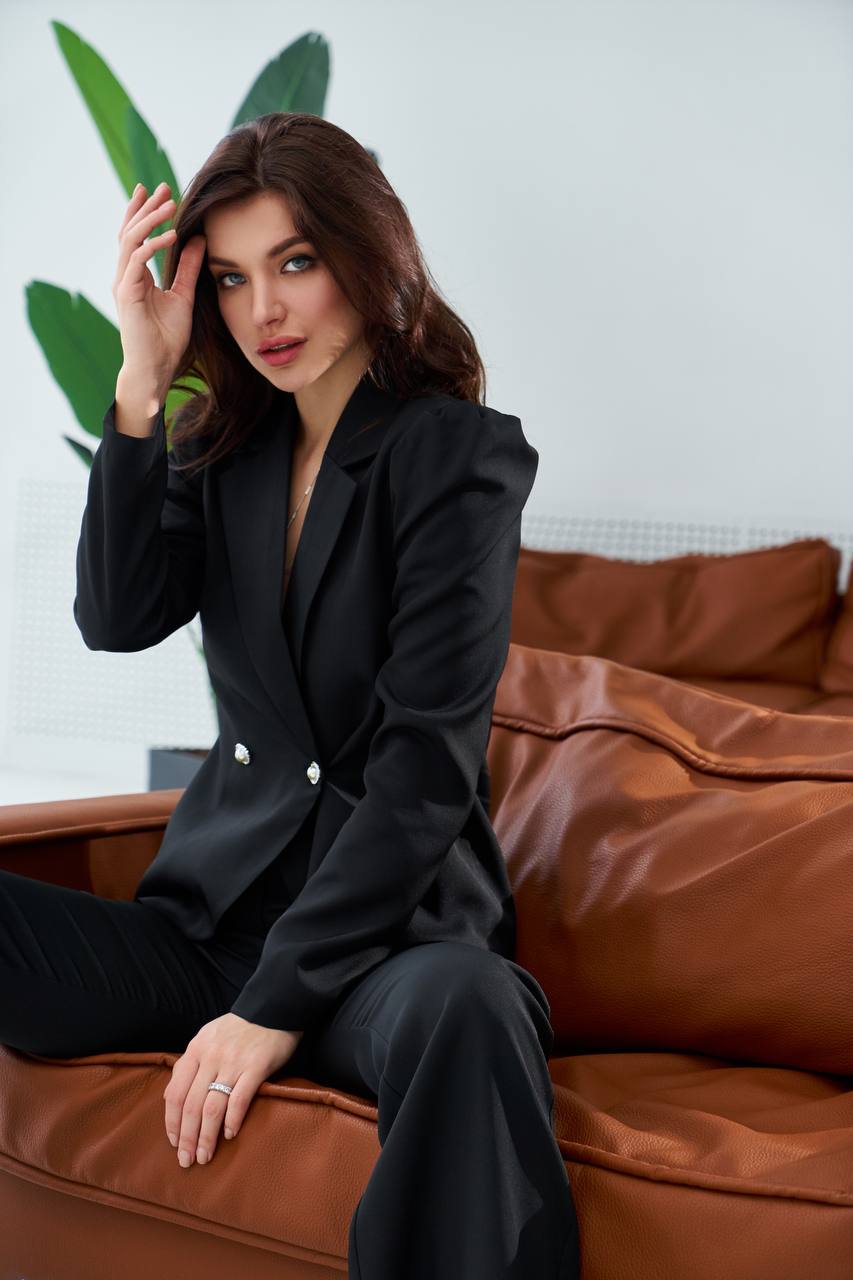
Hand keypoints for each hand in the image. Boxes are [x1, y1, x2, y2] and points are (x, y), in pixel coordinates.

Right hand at [112, 180, 206, 393]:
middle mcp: (125, 276)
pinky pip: (137, 260)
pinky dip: (153, 245)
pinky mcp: (127, 294)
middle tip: (163, 187)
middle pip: (129, 231)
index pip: (136, 236)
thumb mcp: (183, 295)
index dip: (144, 212)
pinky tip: (171, 236)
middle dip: (145, 207)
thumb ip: (187, 268)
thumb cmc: (167, 338)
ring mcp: (123, 283)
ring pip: (131, 240)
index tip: (158, 192)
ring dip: (150, 219)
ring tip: (169, 205)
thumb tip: (197, 240)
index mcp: (135, 275)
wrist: (156, 367)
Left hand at [163, 1012, 302, 1166]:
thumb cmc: (239, 1028)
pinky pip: (239, 1099)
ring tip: (205, 1156)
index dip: (171, 1122)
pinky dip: (232, 1120)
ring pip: (212, 1108)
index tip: (174, 1143)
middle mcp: (210, 1057)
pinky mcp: (256, 1067)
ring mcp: (233, 1062)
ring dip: (207, 1137)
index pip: (174, 1093)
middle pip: (191, 1106)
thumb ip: (190, 1065)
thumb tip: (170, 1098)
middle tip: (187, 1161)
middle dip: (187, 1138)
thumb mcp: (207, 1038)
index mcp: (195, 1050)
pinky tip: (229, 1134)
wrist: (273, 1007)